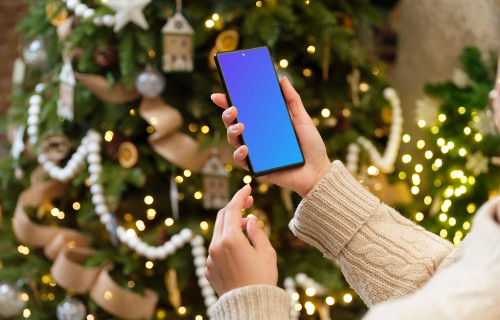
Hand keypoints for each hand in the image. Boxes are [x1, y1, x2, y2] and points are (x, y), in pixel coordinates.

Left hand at [205, 185, 277, 295]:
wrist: (249, 306)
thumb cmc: (262, 279)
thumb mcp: (266, 252)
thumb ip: (257, 231)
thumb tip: (250, 220)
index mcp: (230, 239)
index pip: (232, 208)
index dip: (240, 195)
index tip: (247, 187)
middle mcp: (215, 246)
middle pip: (222, 217)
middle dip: (235, 207)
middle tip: (249, 203)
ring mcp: (209, 258)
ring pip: (218, 232)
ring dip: (231, 225)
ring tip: (248, 227)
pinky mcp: (208, 269)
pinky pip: (216, 248)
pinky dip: (226, 241)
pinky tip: (239, 247)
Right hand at [211, 76, 331, 196]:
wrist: (318, 171)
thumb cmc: (310, 146)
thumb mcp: (302, 119)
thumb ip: (292, 100)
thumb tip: (282, 79)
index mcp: (264, 124)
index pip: (243, 110)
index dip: (229, 102)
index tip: (220, 94)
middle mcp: (256, 137)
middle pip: (233, 124)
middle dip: (228, 115)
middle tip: (233, 109)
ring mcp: (255, 152)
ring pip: (234, 140)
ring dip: (232, 132)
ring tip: (240, 126)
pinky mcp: (256, 168)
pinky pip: (241, 160)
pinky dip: (240, 153)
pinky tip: (245, 148)